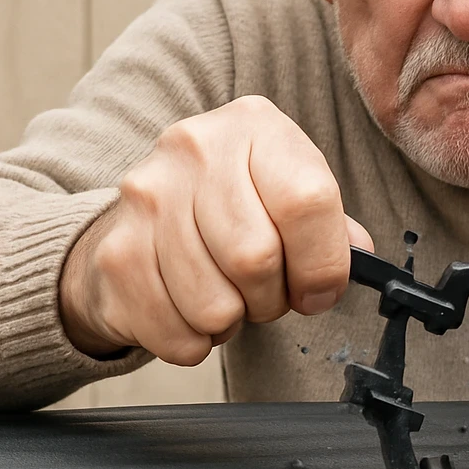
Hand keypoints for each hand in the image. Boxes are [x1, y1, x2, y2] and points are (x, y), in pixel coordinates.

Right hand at [59, 96, 373, 362]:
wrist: (146, 214)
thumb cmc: (238, 207)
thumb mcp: (290, 194)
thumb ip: (331, 227)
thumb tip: (355, 256)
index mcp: (254, 127)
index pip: (307, 202)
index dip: (324, 264)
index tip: (319, 289)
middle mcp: (194, 148)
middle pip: (256, 258)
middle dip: (273, 297)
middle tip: (267, 292)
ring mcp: (146, 198)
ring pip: (214, 305)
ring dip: (232, 321)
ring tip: (226, 295)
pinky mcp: (114, 253)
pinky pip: (175, 334)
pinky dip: (194, 341)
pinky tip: (190, 309)